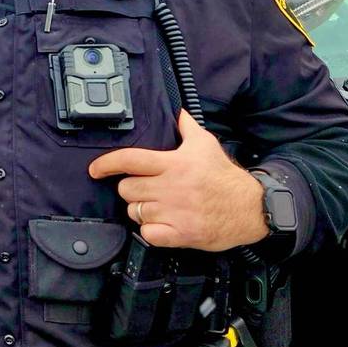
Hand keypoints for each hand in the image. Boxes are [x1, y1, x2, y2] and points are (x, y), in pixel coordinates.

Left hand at [88, 110, 267, 250]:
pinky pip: (148, 234)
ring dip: (141, 211)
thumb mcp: (206, 145)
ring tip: (159, 207)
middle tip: (146, 190)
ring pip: (135, 212)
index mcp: (174, 164)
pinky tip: (163, 225)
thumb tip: (177, 111)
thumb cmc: (225, 177)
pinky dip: (151, 231)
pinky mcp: (181, 233)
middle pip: (127, 189)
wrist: (252, 208)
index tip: (95, 169)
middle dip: (131, 190)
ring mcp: (175, 212)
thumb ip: (187, 127)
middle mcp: (171, 187)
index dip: (106, 164)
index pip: (130, 160)